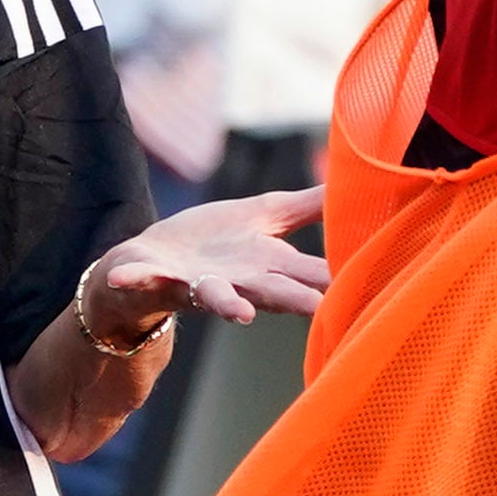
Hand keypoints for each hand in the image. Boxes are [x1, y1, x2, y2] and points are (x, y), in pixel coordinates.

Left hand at [84, 187, 332, 337]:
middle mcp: (238, 280)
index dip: (340, 279)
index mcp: (268, 265)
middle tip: (322, 310)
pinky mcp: (155, 276)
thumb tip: (355, 181)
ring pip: (217, 296)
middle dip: (297, 300)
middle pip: (275, 291)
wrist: (152, 257)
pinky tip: (121, 276)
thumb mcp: (265, 217)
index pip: (313, 274)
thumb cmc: (215, 241)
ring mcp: (196, 282)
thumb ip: (308, 207)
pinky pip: (144, 279)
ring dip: (228, 303)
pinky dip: (135, 279)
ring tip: (242, 313)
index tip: (375, 287)